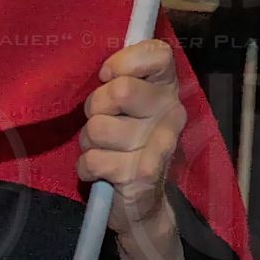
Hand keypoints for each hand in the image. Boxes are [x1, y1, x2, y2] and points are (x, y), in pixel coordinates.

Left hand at [78, 39, 184, 237]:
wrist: (142, 206)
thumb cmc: (127, 144)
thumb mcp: (127, 107)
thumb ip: (121, 79)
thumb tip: (102, 65)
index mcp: (168, 89)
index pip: (158, 53)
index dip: (125, 61)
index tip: (108, 77)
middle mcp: (171, 112)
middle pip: (119, 90)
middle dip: (95, 109)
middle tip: (102, 123)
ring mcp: (159, 144)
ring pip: (98, 127)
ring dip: (89, 143)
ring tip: (103, 151)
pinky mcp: (141, 174)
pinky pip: (92, 160)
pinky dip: (87, 167)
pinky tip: (102, 173)